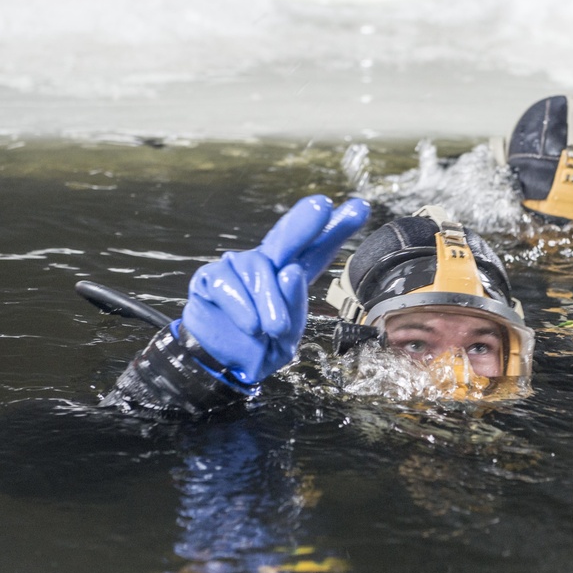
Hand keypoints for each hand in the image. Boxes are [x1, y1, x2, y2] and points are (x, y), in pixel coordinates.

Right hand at [180, 195, 369, 384]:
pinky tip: (250, 325)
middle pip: (289, 236)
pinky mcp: (212, 276)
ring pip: (260, 269)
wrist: (220, 366)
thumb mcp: (286, 339)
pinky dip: (242, 306)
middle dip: (305, 220)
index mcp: (292, 275)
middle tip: (321, 205)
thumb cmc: (258, 348)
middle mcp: (268, 264)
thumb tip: (290, 272)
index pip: (318, 250)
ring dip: (269, 300)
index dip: (337, 228)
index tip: (360, 207)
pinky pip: (230, 283)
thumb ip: (294, 308)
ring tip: (274, 329)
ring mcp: (239, 266)